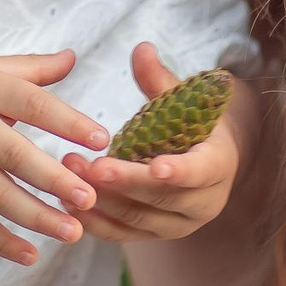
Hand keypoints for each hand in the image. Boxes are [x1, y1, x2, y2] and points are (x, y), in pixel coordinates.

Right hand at [0, 50, 110, 266]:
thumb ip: (28, 68)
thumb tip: (73, 57)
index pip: (30, 102)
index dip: (66, 121)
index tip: (101, 139)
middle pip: (13, 155)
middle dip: (53, 179)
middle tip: (90, 198)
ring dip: (34, 216)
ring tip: (73, 232)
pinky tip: (29, 255)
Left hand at [60, 42, 244, 241]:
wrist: (207, 160)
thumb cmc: (193, 122)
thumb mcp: (183, 99)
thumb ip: (159, 80)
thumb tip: (141, 48)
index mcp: (219, 165)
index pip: (200, 172)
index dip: (179, 170)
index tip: (155, 165)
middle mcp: (204, 203)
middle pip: (161, 197)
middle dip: (123, 182)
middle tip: (89, 165)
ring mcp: (178, 225)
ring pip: (137, 218)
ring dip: (101, 199)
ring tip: (68, 172)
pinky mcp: (153, 237)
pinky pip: (121, 235)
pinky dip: (94, 222)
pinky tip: (66, 203)